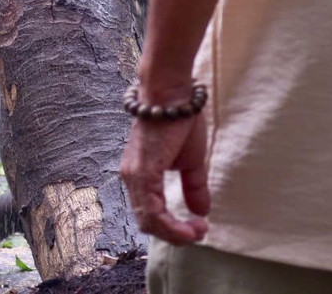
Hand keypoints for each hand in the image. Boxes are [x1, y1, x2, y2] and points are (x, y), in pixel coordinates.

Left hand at [120, 111, 210, 244]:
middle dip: (175, 235)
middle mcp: (131, 177)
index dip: (174, 229)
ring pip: (148, 221)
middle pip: (147, 223)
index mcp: (140, 176)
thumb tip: (201, 212)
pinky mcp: (142, 172)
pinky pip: (152, 210)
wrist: (171, 96)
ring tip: (197, 230)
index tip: (198, 228)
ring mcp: (134, 175)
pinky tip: (191, 226)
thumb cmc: (179, 122)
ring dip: (175, 233)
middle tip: (199, 232)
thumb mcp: (190, 162)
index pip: (151, 215)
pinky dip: (171, 225)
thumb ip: (192, 187)